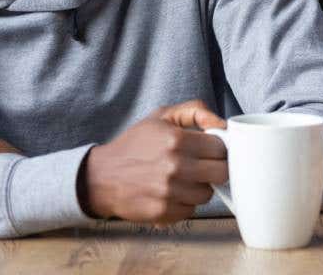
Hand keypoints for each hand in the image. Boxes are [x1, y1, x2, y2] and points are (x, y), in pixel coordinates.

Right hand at [80, 100, 227, 223]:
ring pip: (207, 193)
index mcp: (177, 140)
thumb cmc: (134, 145)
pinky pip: (191, 210)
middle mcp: (175, 167)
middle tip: (203, 165)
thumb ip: (195, 111)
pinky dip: (184, 203)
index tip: (210, 150)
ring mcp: (169, 192)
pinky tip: (171, 192)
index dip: (218, 148)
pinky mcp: (163, 212)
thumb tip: (221, 124)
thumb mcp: (161, 116)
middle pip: (221, 172)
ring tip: (183, 179)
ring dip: (199, 186)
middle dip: (215, 168)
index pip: (221, 148)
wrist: (101, 176)